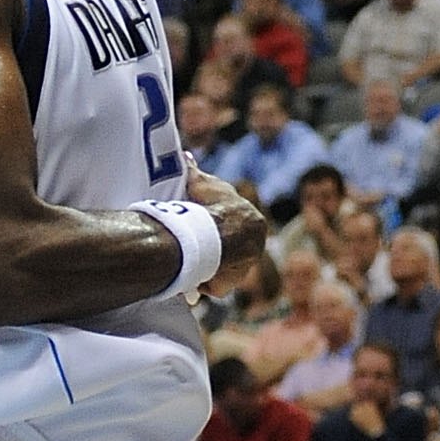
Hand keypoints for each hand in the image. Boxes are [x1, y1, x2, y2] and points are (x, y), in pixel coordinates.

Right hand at [183, 158, 268, 287]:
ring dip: (209, 264)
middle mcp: (254, 245)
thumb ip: (193, 171)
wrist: (214, 234)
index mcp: (253, 221)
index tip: (202, 222)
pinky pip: (214, 284)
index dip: (218, 223)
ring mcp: (243, 267)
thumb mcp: (201, 182)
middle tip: (193, 243)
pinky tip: (190, 275)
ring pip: (223, 267)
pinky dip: (202, 281)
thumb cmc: (210, 205)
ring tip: (189, 259)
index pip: (235, 224)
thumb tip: (185, 156)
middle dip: (215, 247)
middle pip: (232, 248)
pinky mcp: (228, 284)